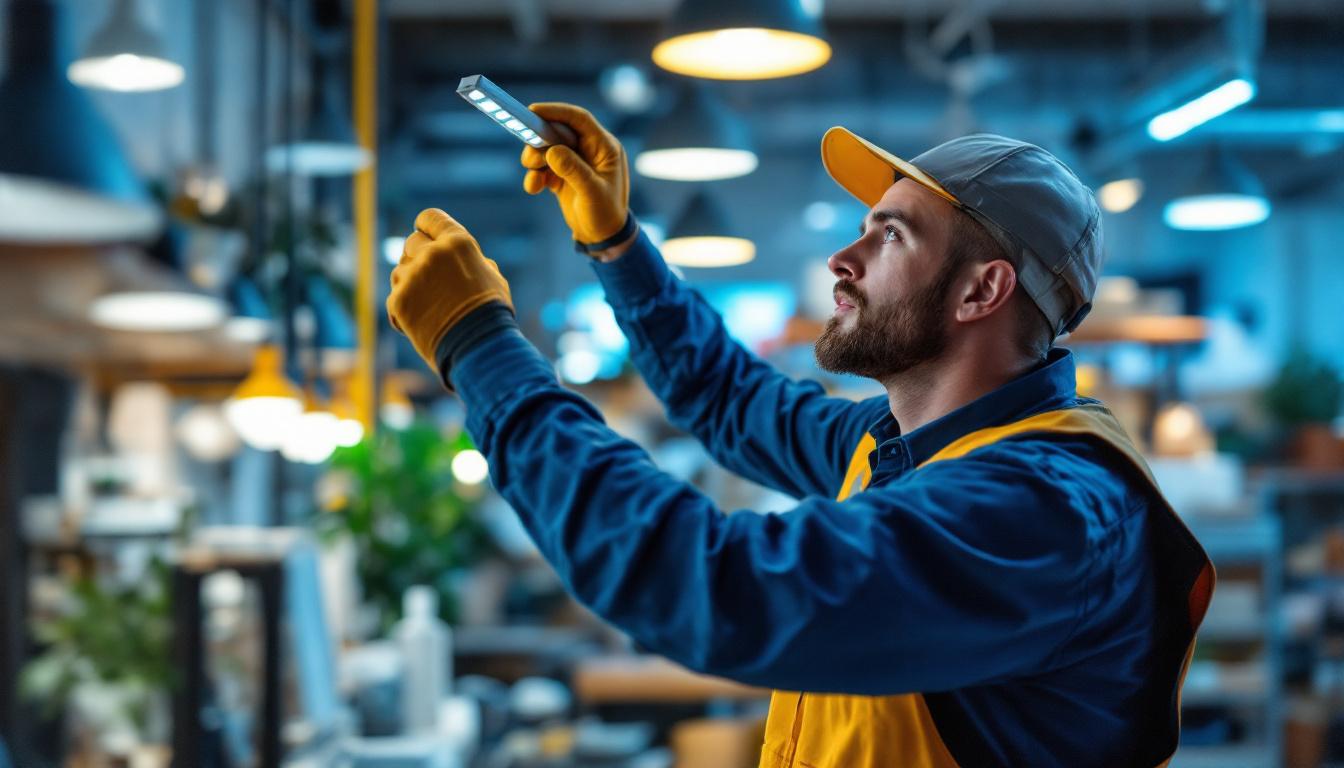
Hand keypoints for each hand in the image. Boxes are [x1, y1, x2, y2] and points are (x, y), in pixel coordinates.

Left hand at [387, 208, 512, 374]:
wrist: (480, 348)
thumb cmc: (491, 314)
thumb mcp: (492, 278)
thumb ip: (471, 260)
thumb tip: (460, 254)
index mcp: (458, 242)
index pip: (430, 218)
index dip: (425, 226)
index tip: (424, 234)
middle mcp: (432, 254)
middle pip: (411, 243)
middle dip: (418, 258)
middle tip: (430, 280)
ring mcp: (412, 277)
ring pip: (400, 272)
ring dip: (410, 285)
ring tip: (431, 308)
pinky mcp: (398, 301)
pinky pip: (394, 300)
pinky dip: (404, 312)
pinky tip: (421, 324)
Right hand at [520, 103, 630, 248]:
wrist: (602, 238)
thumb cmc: (605, 214)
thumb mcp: (592, 192)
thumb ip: (574, 170)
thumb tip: (552, 151)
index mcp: (604, 147)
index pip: (579, 119)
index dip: (556, 112)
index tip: (532, 111)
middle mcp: (589, 149)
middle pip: (558, 131)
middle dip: (539, 141)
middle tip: (529, 157)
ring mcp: (575, 161)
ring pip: (547, 148)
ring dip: (534, 160)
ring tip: (534, 178)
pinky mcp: (562, 173)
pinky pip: (543, 166)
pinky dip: (535, 175)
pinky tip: (534, 188)